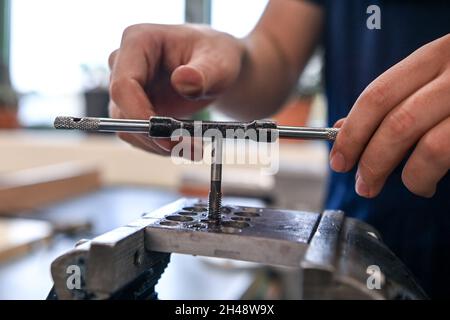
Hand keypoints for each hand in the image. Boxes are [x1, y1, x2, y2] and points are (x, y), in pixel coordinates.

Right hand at [108, 24, 244, 155]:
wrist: (217, 68)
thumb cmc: (216, 56)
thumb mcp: (219, 62)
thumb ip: (204, 72)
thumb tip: (183, 81)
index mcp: (139, 41)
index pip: (123, 85)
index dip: (139, 115)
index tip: (166, 135)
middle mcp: (124, 64)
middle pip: (123, 111)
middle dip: (156, 137)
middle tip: (193, 149)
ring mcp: (126, 88)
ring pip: (129, 129)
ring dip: (161, 146)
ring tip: (196, 148)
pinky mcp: (133, 108)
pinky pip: (139, 135)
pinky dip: (162, 146)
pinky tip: (187, 145)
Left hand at [330, 34, 449, 197]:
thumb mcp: (431, 77)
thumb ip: (392, 99)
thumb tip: (342, 126)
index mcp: (436, 56)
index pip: (378, 96)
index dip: (352, 132)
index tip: (339, 159)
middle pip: (399, 124)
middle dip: (373, 161)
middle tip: (363, 184)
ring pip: (431, 148)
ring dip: (410, 177)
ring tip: (411, 186)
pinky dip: (435, 175)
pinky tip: (432, 179)